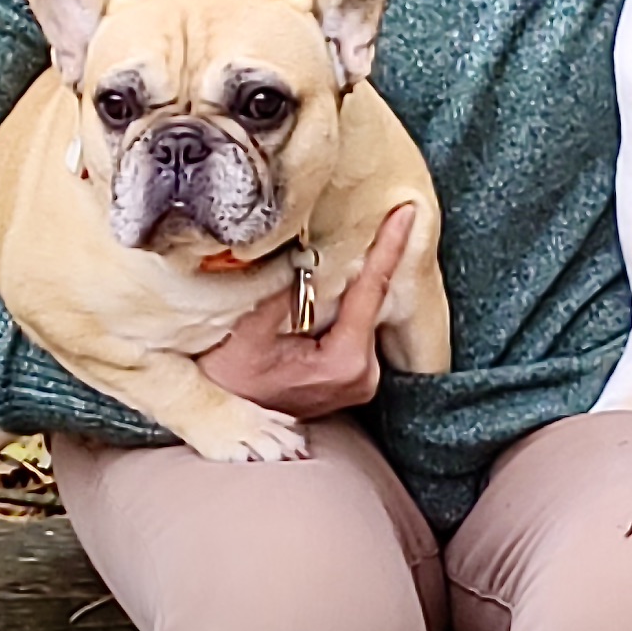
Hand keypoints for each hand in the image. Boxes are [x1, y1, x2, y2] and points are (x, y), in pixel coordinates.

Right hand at [199, 205, 415, 417]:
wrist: (224, 419)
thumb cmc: (231, 381)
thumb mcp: (245, 334)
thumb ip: (279, 291)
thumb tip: (304, 250)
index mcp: (344, 362)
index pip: (372, 291)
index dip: (389, 247)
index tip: (407, 212)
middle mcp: (363, 373)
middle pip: (376, 301)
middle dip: (379, 256)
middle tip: (389, 212)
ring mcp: (361, 377)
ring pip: (367, 313)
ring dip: (360, 278)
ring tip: (362, 236)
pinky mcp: (353, 374)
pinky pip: (359, 325)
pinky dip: (351, 299)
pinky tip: (344, 274)